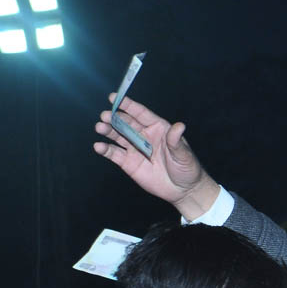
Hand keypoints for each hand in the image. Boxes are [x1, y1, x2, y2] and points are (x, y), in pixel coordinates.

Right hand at [93, 94, 219, 219]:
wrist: (183, 190)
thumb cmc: (187, 168)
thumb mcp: (184, 155)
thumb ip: (177, 141)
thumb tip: (179, 126)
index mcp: (157, 128)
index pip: (140, 113)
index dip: (128, 105)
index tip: (114, 97)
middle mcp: (144, 135)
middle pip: (126, 123)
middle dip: (114, 118)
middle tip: (105, 115)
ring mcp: (135, 149)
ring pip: (118, 136)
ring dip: (108, 131)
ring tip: (100, 127)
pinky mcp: (129, 163)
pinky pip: (114, 154)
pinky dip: (105, 150)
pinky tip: (99, 146)